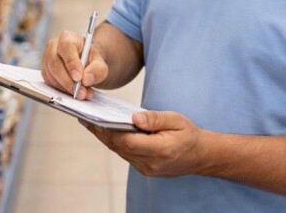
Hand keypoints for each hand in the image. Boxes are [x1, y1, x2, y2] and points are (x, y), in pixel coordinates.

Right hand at [41, 30, 108, 99]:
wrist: (84, 62)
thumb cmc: (90, 59)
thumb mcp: (100, 63)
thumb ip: (97, 70)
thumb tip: (86, 79)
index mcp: (68, 38)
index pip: (66, 48)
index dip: (71, 64)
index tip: (79, 78)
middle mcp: (54, 46)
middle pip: (55, 64)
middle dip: (68, 81)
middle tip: (80, 92)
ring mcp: (46, 58)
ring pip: (51, 75)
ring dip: (66, 88)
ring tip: (81, 94)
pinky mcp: (45, 71)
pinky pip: (49, 82)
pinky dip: (61, 90)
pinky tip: (73, 92)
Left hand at [82, 111, 204, 176]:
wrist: (200, 156)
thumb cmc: (189, 134)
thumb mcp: (176, 120)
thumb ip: (155, 119)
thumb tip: (134, 117)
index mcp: (161, 150)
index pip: (129, 141)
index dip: (111, 130)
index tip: (97, 118)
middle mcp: (151, 163)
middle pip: (120, 147)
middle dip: (102, 133)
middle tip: (85, 118)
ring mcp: (147, 168)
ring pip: (120, 152)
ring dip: (105, 138)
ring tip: (91, 122)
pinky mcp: (144, 168)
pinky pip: (125, 154)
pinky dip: (115, 142)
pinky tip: (106, 131)